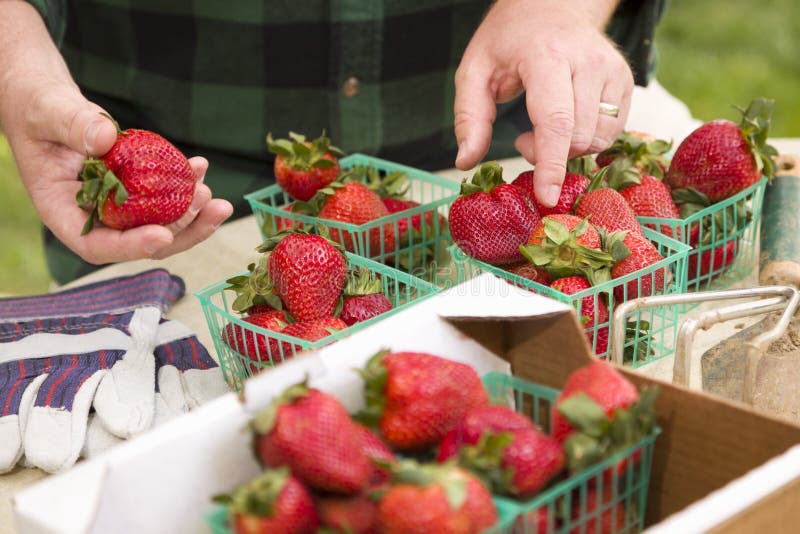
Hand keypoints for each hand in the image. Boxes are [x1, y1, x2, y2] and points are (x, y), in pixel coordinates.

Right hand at [2, 77, 232, 264]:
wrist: (46, 103)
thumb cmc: (37, 108)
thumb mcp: (47, 112)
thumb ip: (71, 125)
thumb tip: (104, 139)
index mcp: (62, 212)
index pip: (97, 245)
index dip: (131, 246)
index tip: (163, 235)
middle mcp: (93, 216)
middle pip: (140, 241)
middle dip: (181, 231)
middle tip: (212, 209)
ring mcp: (116, 205)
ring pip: (158, 223)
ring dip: (192, 213)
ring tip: (213, 196)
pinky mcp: (133, 188)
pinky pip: (163, 196)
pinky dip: (185, 185)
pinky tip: (200, 166)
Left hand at [454, 0, 632, 205]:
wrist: (553, 5)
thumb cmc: (509, 41)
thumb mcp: (475, 70)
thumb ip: (469, 117)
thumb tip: (466, 162)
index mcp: (547, 56)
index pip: (555, 120)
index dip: (550, 163)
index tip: (546, 196)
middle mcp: (588, 61)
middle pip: (577, 137)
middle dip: (548, 155)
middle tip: (524, 140)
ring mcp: (613, 70)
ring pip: (598, 139)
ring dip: (568, 149)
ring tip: (544, 127)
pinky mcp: (626, 82)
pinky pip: (611, 132)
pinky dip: (586, 140)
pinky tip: (566, 122)